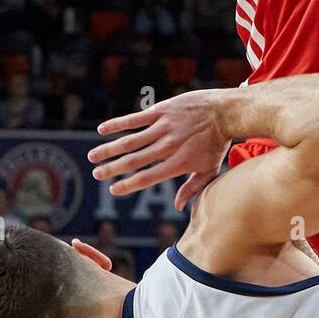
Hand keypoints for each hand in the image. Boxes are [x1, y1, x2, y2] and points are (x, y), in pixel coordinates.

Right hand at [89, 88, 230, 207]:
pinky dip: (117, 124)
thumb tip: (179, 207)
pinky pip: (135, 118)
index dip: (127, 185)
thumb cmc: (218, 142)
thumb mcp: (210, 169)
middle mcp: (166, 147)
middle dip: (111, 169)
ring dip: (108, 149)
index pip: (146, 178)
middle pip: (132, 161)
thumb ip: (192, 188)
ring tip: (92, 157)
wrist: (226, 112)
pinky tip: (102, 130)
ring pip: (129, 141)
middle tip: (96, 174)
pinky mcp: (161, 111)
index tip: (113, 190)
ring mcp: (163, 128)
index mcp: (176, 164)